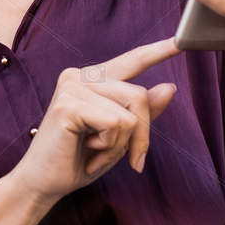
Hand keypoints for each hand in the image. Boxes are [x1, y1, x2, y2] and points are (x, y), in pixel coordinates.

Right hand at [3, 37, 179, 209]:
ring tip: (95, 152)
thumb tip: (169, 87)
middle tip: (127, 159)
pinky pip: (115, 124)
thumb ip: (141, 113)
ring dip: (120, 144)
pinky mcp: (68, 105)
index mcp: (92, 79)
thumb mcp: (119, 137)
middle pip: (139, 96)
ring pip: (130, 113)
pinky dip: (108, 146)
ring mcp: (72, 87)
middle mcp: (80, 76)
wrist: (44, 183)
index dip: (157, 52)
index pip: (132, 61)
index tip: (181, 40)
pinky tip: (86, 149)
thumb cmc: (79, 160)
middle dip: (140, 135)